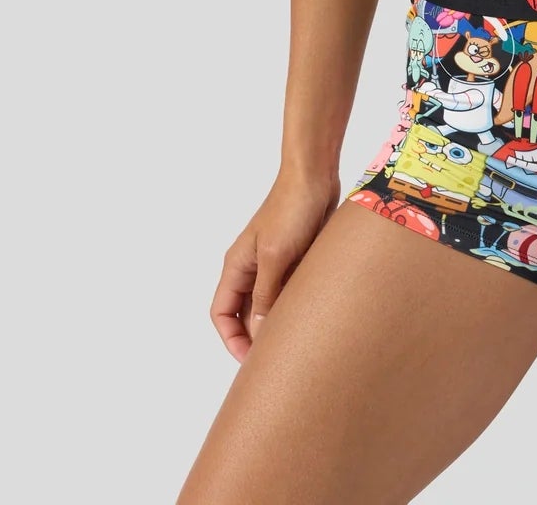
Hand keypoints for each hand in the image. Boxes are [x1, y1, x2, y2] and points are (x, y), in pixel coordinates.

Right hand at [209, 167, 339, 363]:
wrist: (315, 176)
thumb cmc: (291, 209)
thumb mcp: (275, 256)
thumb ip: (265, 294)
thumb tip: (258, 332)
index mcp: (237, 266)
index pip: (222, 313)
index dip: (231, 339)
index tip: (251, 361)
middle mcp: (251, 267)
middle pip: (243, 313)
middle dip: (254, 336)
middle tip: (275, 359)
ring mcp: (273, 263)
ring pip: (267, 303)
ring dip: (275, 321)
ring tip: (293, 343)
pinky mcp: (295, 258)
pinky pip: (288, 290)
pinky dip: (293, 305)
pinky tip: (309, 317)